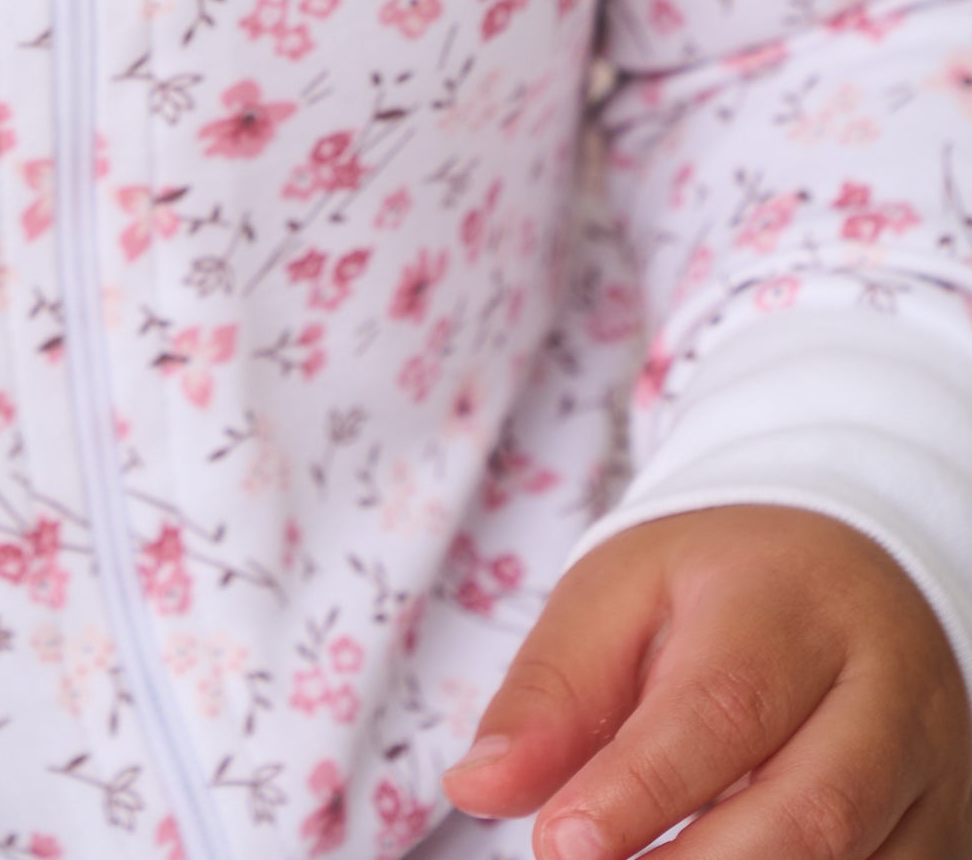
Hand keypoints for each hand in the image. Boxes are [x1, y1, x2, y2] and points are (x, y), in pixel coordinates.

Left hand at [444, 505, 971, 857]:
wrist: (851, 569)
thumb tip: (476, 788)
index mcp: (790, 606)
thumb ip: (551, 691)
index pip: (723, 708)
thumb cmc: (717, 585)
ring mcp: (930, 774)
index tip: (559, 843)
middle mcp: (884, 694)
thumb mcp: (619, 593)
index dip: (641, 789)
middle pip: (810, 812)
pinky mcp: (945, 834)